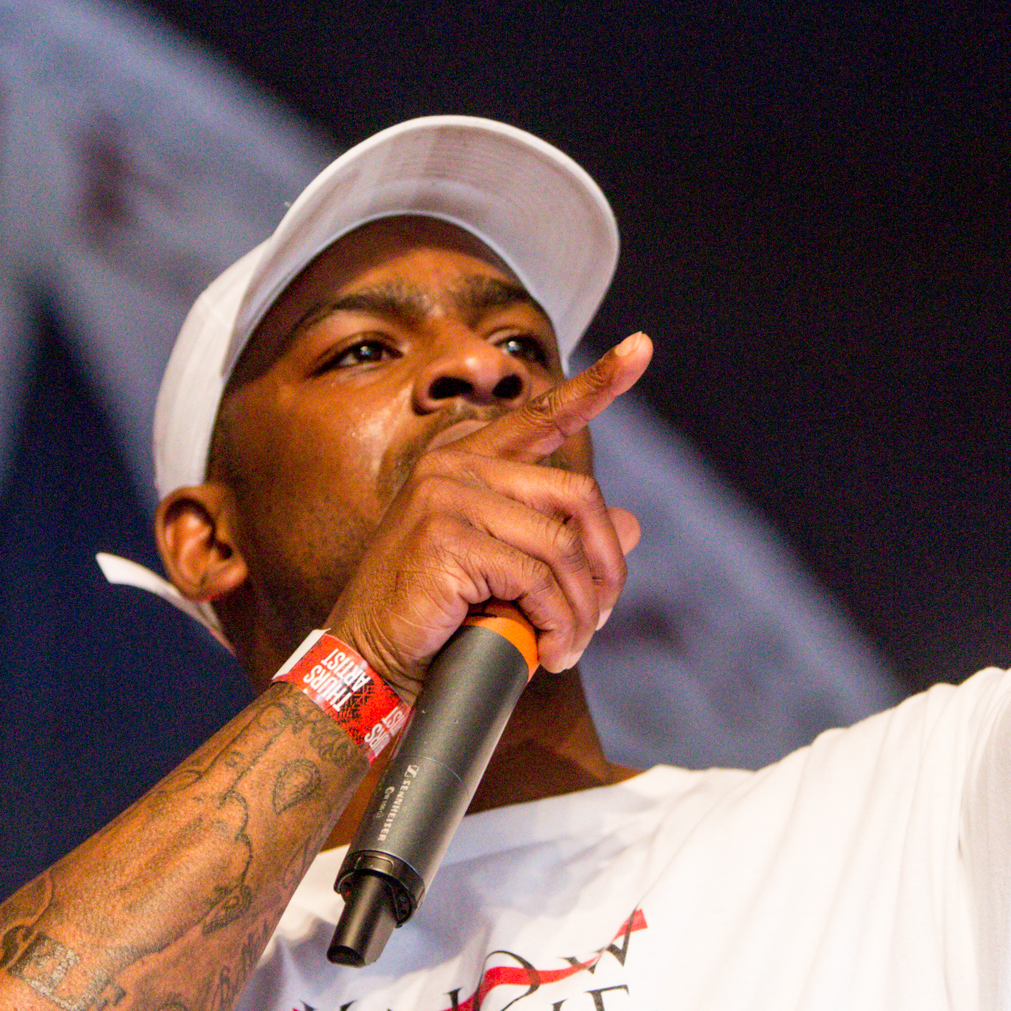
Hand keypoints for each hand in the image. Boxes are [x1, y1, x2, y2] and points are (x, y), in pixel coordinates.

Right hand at [327, 333, 651, 692]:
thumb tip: (631, 524)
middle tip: (596, 618)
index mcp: (466, 458)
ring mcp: (446, 494)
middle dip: (603, 566)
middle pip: (577, 495)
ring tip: (567, 647)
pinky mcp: (446, 536)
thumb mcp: (506, 573)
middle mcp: (454, 463)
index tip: (642, 349)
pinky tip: (548, 650)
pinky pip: (536, 579)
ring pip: (562, 546)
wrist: (369, 661)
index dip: (597, 384)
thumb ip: (561, 541)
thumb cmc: (435, 618)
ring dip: (578, 609)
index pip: (542, 414)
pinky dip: (556, 622)